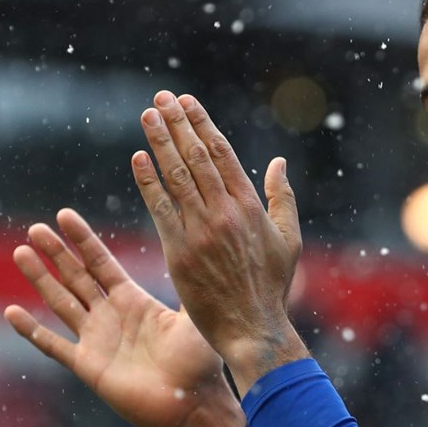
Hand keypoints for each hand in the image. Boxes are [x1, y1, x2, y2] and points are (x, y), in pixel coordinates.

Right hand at [3, 209, 243, 426]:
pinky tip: (11, 312)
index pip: (102, 264)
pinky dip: (32, 331)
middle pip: (77, 278)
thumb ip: (189, 286)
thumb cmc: (201, 363)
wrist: (194, 405)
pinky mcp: (89, 366)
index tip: (64, 215)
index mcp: (135, 301)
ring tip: (21, 252)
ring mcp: (98, 341)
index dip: (83, 240)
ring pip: (61, 303)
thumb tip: (200, 248)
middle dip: (57, 253)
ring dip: (40, 279)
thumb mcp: (195, 316)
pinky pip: (54, 346)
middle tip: (36, 228)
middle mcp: (113, 317)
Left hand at [131, 91, 308, 395]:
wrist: (253, 327)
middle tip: (161, 98)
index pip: (222, 155)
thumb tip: (278, 163)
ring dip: (160, 143)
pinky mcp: (179, 252)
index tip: (187, 103)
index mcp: (251, 207)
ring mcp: (201, 231)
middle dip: (177, 124)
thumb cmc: (272, 287)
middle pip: (196, 158)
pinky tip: (138, 158)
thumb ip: (281, 199)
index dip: (202, 125)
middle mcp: (225, 213)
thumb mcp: (289, 240)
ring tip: (147, 116)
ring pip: (177, 176)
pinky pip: (160, 209)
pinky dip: (149, 181)